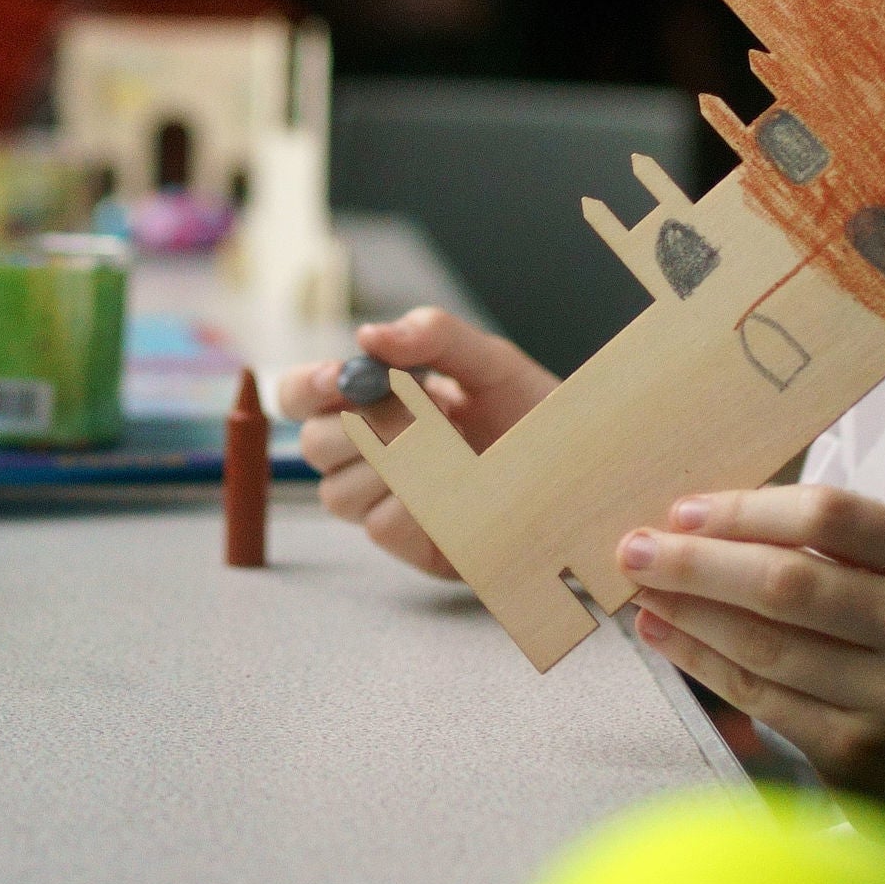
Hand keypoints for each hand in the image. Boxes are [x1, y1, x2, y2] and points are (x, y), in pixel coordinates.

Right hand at [270, 307, 556, 580]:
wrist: (585, 465)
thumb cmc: (530, 410)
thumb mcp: (489, 360)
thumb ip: (432, 336)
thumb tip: (370, 335)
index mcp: (371, 405)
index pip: (299, 396)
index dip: (308, 386)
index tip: (344, 374)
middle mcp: (367, 458)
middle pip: (314, 446)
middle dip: (363, 425)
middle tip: (427, 408)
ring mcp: (388, 504)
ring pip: (340, 493)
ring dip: (395, 463)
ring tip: (456, 445)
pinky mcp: (416, 548)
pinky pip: (383, 527)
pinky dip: (417, 502)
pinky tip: (459, 486)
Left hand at [621, 485, 884, 883]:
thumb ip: (846, 553)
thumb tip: (712, 523)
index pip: (831, 517)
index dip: (745, 509)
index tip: (683, 510)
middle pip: (787, 582)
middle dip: (696, 562)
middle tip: (633, 548)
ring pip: (765, 644)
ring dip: (689, 614)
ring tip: (640, 591)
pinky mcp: (860, 756)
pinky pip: (762, 698)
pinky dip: (705, 663)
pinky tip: (668, 638)